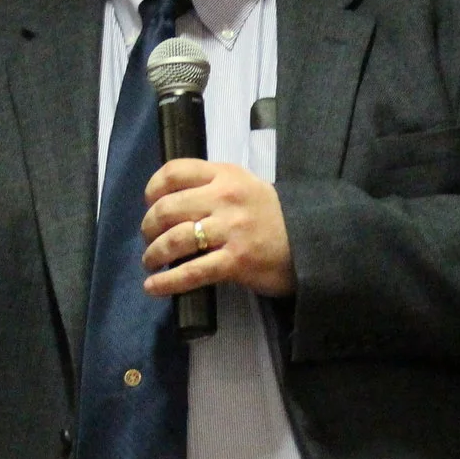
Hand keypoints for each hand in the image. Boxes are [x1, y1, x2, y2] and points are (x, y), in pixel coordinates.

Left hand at [140, 160, 292, 298]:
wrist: (311, 241)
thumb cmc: (273, 216)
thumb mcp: (245, 186)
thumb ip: (212, 186)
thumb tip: (170, 203)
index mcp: (225, 175)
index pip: (175, 171)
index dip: (153, 189)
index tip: (149, 203)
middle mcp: (225, 198)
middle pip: (167, 207)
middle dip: (148, 227)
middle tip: (148, 240)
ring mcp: (231, 230)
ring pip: (175, 239)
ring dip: (154, 254)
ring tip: (150, 262)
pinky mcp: (236, 261)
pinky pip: (192, 271)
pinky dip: (167, 281)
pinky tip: (153, 287)